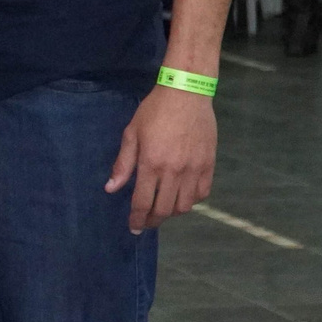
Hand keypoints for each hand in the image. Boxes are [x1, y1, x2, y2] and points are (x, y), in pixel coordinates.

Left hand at [105, 84, 216, 231]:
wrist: (186, 94)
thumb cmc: (154, 112)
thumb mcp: (131, 134)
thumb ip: (123, 164)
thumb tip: (111, 188)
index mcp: (151, 163)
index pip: (142, 201)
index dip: (137, 218)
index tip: (133, 227)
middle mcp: (174, 170)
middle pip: (164, 209)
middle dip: (153, 220)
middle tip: (146, 222)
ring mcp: (194, 169)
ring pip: (185, 205)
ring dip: (172, 212)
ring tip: (163, 208)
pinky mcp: (209, 164)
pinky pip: (202, 193)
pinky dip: (192, 200)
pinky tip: (182, 196)